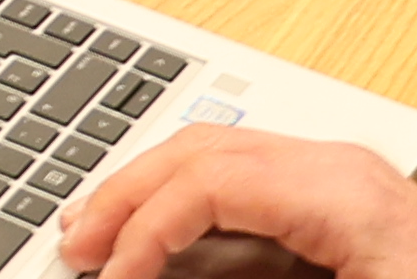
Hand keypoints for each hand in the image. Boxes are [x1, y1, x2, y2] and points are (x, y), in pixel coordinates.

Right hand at [57, 127, 416, 278]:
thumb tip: (168, 275)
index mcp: (340, 192)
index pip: (209, 181)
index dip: (144, 229)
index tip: (109, 278)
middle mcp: (337, 167)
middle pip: (203, 150)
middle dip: (128, 194)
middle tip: (73, 244)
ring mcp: (341, 176)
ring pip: (219, 155)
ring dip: (151, 192)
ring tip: (98, 234)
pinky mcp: (342, 202)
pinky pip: (249, 183)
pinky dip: (192, 206)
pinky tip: (162, 241)